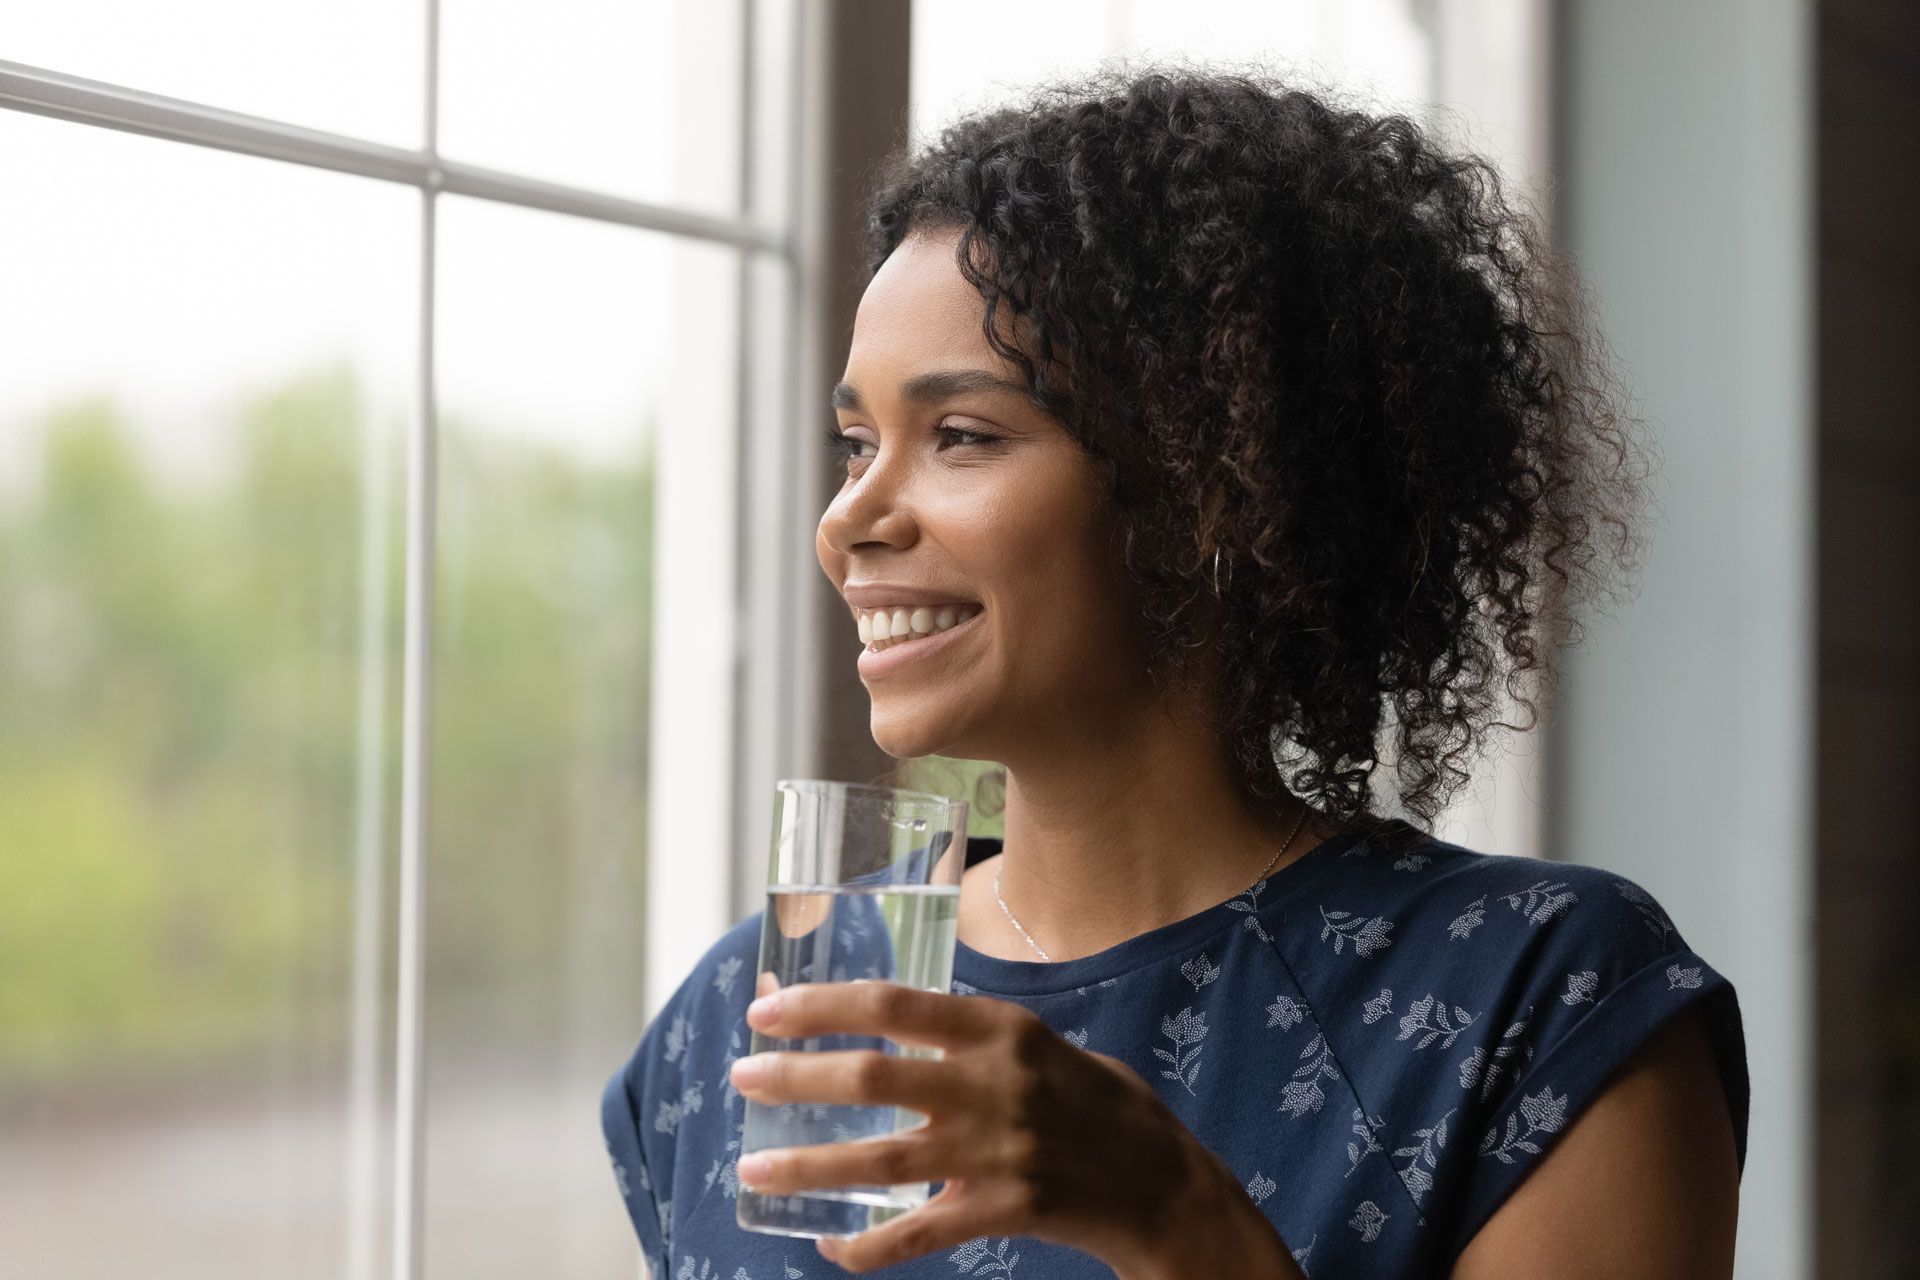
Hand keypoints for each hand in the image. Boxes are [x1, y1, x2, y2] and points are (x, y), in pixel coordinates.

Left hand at [728, 975, 1296, 1276]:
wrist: (1163, 1182)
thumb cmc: (1098, 1104)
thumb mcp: (1042, 1045)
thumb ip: (972, 1038)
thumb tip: (888, 1023)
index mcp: (1002, 1028)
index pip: (895, 1003)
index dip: (823, 1006)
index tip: (768, 1010)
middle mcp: (995, 1082)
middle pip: (873, 1074)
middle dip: (796, 1077)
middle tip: (742, 1078)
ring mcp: (998, 1149)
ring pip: (879, 1156)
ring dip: (807, 1163)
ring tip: (752, 1169)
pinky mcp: (1004, 1209)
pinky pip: (917, 1232)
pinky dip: (865, 1245)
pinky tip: (825, 1243)